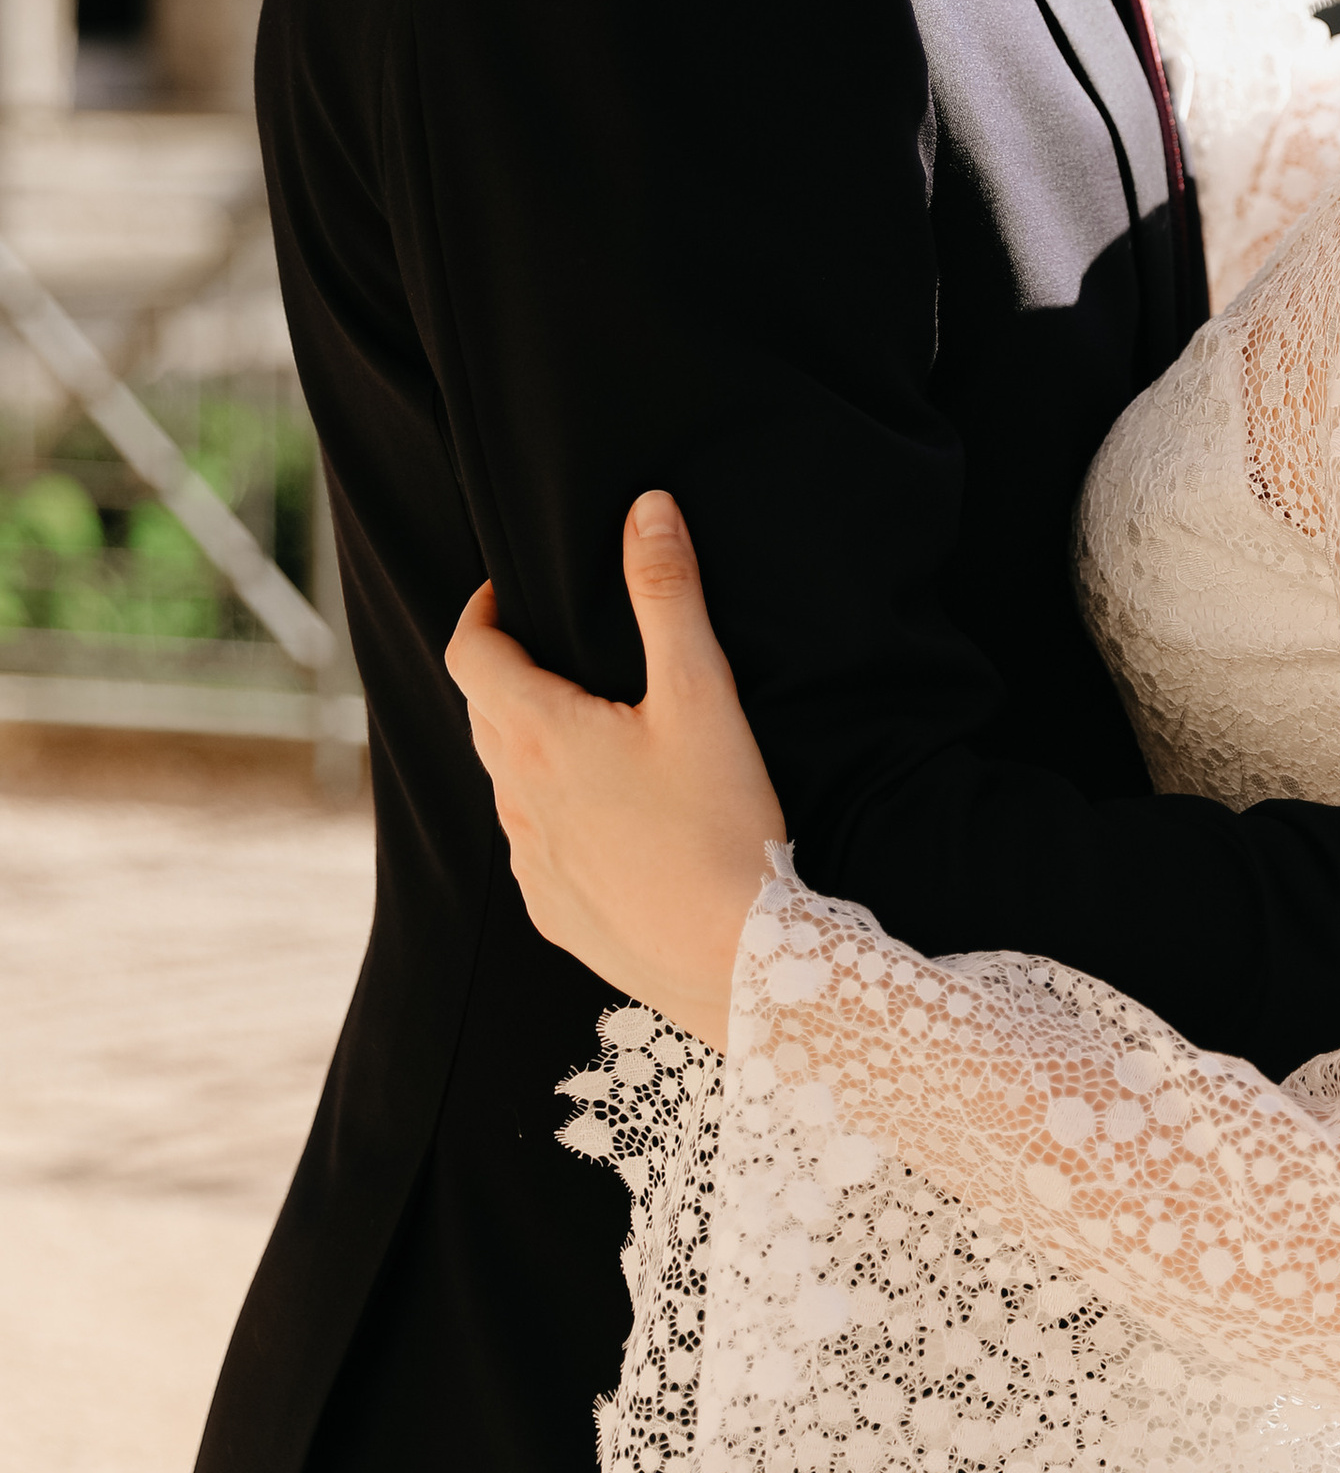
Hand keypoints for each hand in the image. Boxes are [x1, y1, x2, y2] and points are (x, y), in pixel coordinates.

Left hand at [443, 493, 783, 1046]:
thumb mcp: (703, 693)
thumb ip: (669, 594)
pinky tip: (612, 821)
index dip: (482, 612)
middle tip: (553, 648)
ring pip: (508, 785)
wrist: (736, 963)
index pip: (470, 654)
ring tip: (590, 731)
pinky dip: (555, 816)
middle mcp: (516, 800)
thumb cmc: (719, 823)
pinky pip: (535, 849)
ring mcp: (531, 865)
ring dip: (529, 747)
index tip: (510, 593)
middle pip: (483, 716)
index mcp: (539, 737)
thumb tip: (646, 508)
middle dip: (505, 673)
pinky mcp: (555, 915)